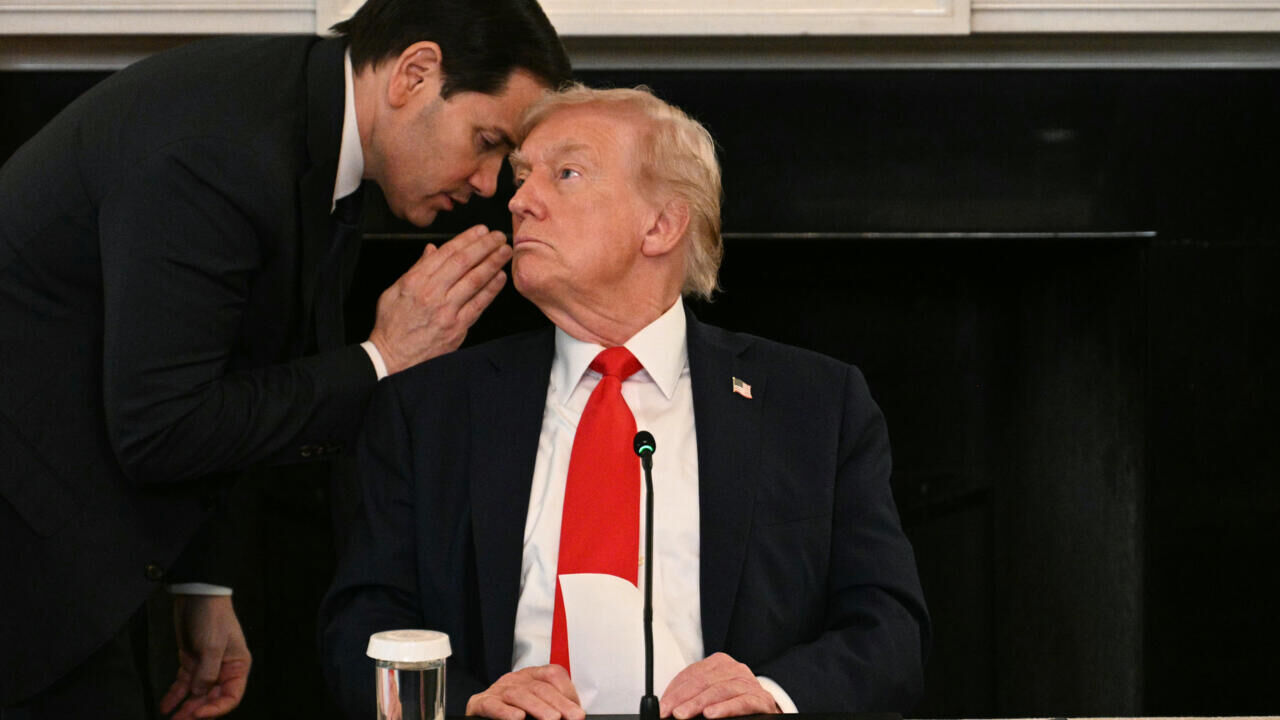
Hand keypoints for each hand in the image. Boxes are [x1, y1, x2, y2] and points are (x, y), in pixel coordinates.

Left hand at [159, 594, 251, 719]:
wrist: (196, 596)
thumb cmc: (212, 618)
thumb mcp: (211, 646)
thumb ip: (206, 673)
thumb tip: (199, 695)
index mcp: (237, 667)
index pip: (231, 696)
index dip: (215, 709)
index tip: (197, 713)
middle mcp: (224, 670)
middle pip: (212, 698)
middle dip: (197, 711)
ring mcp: (206, 666)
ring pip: (196, 694)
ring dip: (185, 707)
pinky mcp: (191, 662)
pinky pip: (184, 684)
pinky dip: (175, 695)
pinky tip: (165, 706)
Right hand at [369, 225, 511, 374]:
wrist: (392, 357)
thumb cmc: (392, 325)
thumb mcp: (394, 291)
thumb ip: (416, 269)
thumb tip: (432, 250)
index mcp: (415, 281)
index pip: (446, 253)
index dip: (466, 239)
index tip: (480, 230)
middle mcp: (432, 293)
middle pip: (464, 263)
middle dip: (484, 246)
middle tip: (498, 236)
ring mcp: (446, 311)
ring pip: (475, 280)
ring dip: (493, 263)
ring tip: (505, 251)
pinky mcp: (457, 327)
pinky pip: (479, 304)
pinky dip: (491, 289)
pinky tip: (500, 277)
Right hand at [466, 664, 584, 719]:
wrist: (483, 713)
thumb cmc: (511, 712)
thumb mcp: (535, 706)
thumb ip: (552, 707)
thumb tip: (574, 716)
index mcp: (531, 677)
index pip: (553, 674)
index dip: (567, 692)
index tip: (578, 712)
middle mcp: (515, 680)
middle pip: (539, 686)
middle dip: (560, 704)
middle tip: (573, 717)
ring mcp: (497, 690)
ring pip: (519, 694)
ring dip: (538, 708)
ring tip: (553, 719)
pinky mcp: (480, 703)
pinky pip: (492, 704)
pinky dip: (505, 712)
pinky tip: (517, 718)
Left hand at [660, 653, 779, 718]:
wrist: (762, 712)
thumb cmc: (732, 705)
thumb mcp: (709, 696)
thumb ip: (691, 697)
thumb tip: (668, 706)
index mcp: (719, 664)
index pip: (692, 674)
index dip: (675, 691)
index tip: (662, 707)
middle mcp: (735, 669)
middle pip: (704, 681)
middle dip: (683, 698)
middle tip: (670, 712)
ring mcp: (749, 683)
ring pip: (721, 690)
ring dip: (699, 703)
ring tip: (683, 714)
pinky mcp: (762, 700)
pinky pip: (742, 701)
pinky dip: (725, 708)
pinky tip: (711, 714)